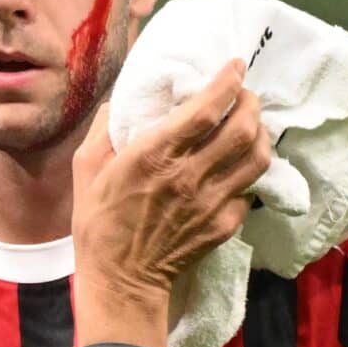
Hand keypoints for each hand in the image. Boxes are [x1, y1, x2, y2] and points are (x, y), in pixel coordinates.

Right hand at [72, 59, 268, 346]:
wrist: (121, 281)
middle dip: (250, 102)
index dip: (226, 82)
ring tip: (251, 124)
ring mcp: (211, 203)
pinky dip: (250, 170)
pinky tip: (239, 164)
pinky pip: (250, 189)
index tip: (234, 65)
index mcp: (154, 155)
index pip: (206, 109)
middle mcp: (189, 176)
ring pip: (256, 157)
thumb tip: (118, 101)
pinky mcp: (224, 225)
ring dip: (261, 133)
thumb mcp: (86, 168)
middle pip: (242, 129)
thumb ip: (104, 128)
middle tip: (245, 92)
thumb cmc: (98, 222)